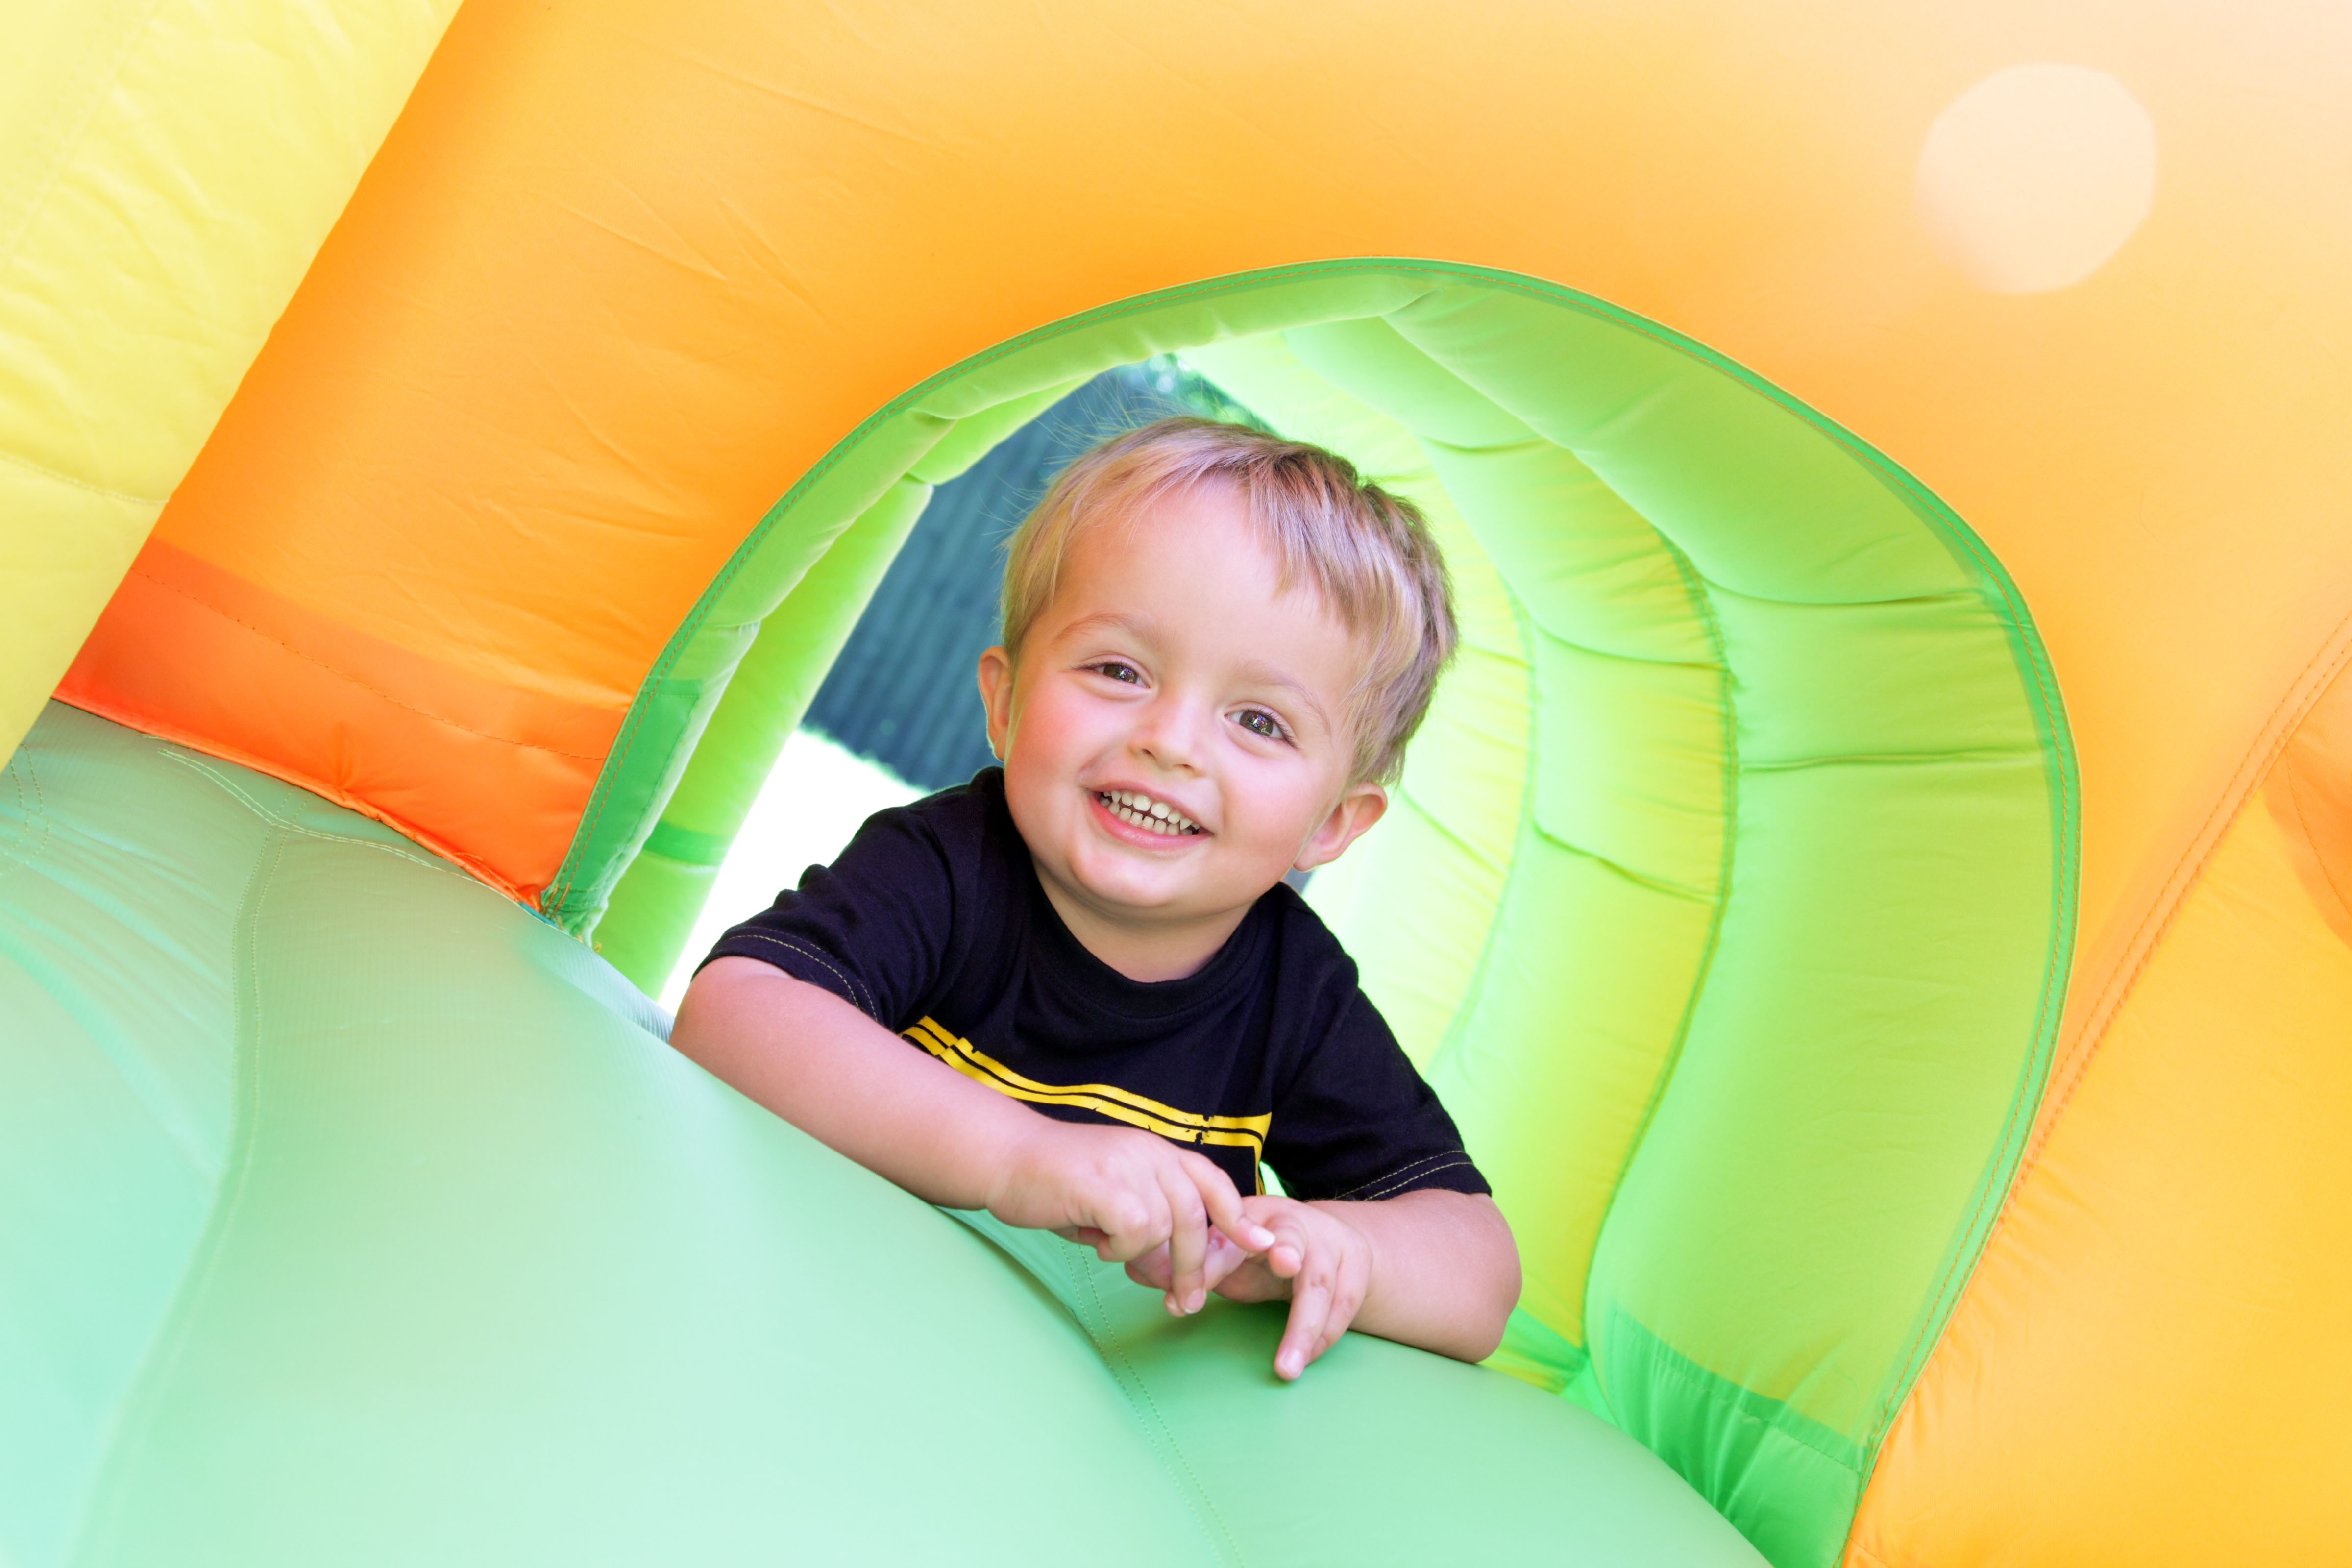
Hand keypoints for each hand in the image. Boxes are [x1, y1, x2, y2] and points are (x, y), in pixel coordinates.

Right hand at [985, 1121, 1276, 1316]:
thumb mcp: (1114, 1197)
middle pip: (1196, 1217)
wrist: (1005, 1159)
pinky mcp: (1104, 1182)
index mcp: (1157, 1153)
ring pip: (1165, 1228)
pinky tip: (1095, 1242)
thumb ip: (1149, 1222)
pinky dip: (1119, 1247)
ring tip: (1108, 1249)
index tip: (1260, 1246)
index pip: (1212, 1181)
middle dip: (1196, 1268)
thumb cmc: (1057, 1186)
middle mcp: (1149, 1152)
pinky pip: (1135, 1229)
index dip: (1239, 1216)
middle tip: (1186, 1304)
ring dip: (1141, 1255)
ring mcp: (1128, 1163)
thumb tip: (1176, 1269)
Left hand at [1130, 1195, 1372, 1380]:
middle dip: (1289, 1254)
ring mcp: (1333, 1249)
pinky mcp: (1356, 1275)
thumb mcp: (1228, 1251)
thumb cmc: (1264, 1249)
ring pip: (1323, 1284)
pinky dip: (1322, 1339)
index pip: (1231, 1236)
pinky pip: (1343, 1310)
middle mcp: (1298, 1226)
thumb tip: (1133, 1269)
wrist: (1330, 1242)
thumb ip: (1191, 1263)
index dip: (1213, 1259)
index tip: (1189, 1292)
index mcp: (1258, 1215)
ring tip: (1285, 1367)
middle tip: (1283, 1264)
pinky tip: (1302, 1362)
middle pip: (1294, 1240)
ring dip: (1306, 1327)